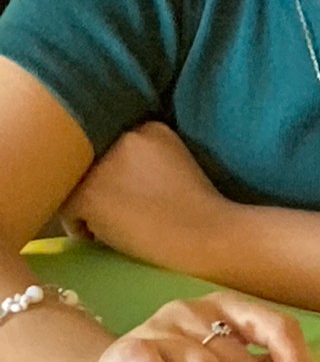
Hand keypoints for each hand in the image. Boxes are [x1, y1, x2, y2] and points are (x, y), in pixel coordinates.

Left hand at [62, 122, 227, 270]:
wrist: (208, 235)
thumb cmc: (201, 209)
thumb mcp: (178, 162)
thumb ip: (146, 155)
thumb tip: (112, 173)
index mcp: (149, 126)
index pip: (113, 147)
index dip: (119, 172)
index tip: (138, 191)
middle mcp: (121, 137)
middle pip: (91, 164)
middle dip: (103, 186)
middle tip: (129, 208)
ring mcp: (102, 165)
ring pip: (77, 187)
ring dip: (93, 207)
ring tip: (123, 223)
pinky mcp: (88, 194)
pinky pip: (69, 213)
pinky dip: (86, 229)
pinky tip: (115, 234)